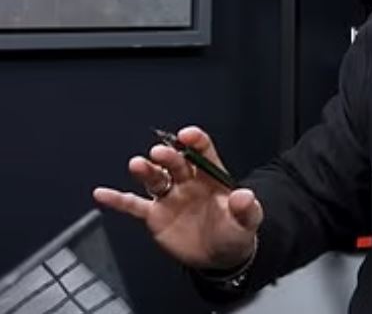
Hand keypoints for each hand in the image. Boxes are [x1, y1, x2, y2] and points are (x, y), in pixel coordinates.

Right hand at [93, 126, 260, 270]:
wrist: (219, 257)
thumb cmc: (234, 232)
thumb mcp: (247, 221)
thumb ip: (246, 208)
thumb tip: (245, 196)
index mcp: (211, 176)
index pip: (203, 151)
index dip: (195, 141)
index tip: (188, 135)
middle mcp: (187, 181)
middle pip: (176, 163)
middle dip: (168, 157)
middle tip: (160, 153)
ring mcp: (170, 197)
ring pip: (154, 178)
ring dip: (145, 171)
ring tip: (138, 164)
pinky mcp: (155, 215)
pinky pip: (133, 205)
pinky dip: (117, 200)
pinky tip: (102, 193)